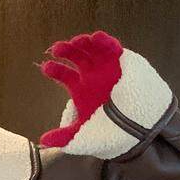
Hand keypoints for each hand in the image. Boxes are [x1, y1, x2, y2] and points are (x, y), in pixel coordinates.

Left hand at [36, 30, 123, 147]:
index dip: (54, 70)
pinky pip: (113, 49)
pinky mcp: (123, 64)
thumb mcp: (83, 137)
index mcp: (82, 89)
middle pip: (76, 57)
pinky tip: (97, 38)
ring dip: (84, 43)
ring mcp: (107, 68)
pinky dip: (106, 42)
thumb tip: (43, 141)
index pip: (64, 75)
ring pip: (93, 50)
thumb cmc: (110, 133)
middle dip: (66, 51)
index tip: (45, 67)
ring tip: (77, 42)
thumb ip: (64, 137)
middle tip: (57, 49)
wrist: (136, 132)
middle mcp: (93, 75)